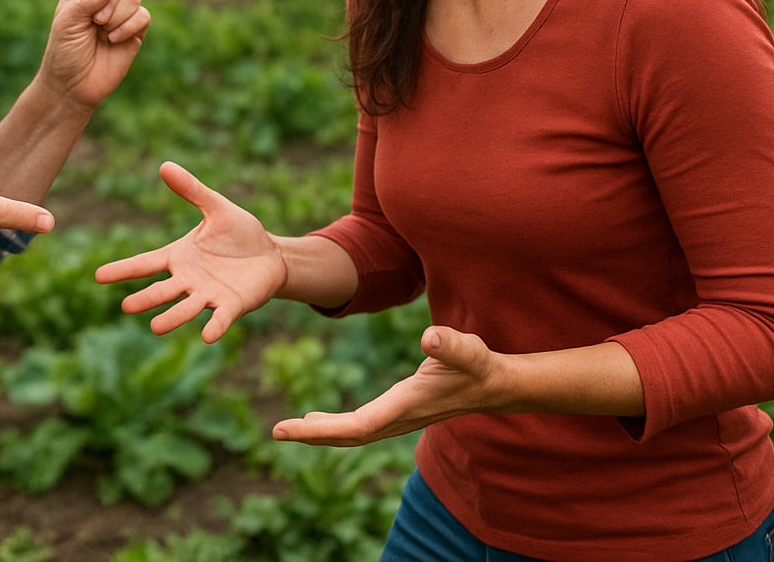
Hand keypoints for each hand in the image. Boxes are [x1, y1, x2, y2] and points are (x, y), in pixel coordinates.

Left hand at [40, 0, 150, 109]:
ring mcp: (120, 10)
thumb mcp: (67, 20)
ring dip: (115, 18)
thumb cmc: (63, 51)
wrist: (74, 85)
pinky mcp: (135, 29)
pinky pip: (142, 16)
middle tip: (92, 22)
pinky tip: (114, 41)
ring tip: (101, 34)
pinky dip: (127, 29)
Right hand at [95, 161, 287, 342]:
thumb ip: (192, 190)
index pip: (146, 263)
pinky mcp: (231, 305)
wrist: (271, 255)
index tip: (98, 276)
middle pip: (163, 290)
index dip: (123, 270)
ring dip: (172, 318)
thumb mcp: (216, 207)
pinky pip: (220, 318)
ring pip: (186, 308)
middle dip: (146, 298)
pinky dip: (214, 326)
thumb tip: (164, 165)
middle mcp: (189, 279)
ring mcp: (209, 295)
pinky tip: (206, 336)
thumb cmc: (240, 232)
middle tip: (126, 307)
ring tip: (155, 327)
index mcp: (180, 257)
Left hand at [272, 326, 508, 444]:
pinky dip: (335, 427)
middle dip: (311, 436)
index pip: (354, 426)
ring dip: (321, 433)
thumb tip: (429, 337)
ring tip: (290, 430)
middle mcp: (398, 419)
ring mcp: (398, 419)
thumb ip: (450, 344)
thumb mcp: (467, 350)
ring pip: (353, 433)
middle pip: (347, 436)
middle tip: (276, 432)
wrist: (497, 386)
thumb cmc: (479, 365)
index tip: (287, 429)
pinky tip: (318, 422)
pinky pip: (360, 426)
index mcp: (405, 406)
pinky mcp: (399, 413)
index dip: (319, 431)